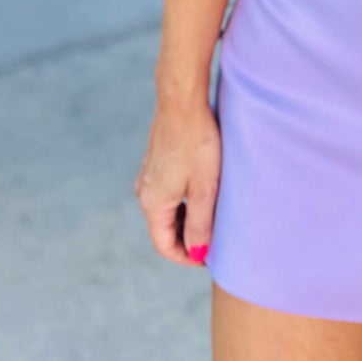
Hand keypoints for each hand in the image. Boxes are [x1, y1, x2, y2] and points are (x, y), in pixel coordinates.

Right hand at [134, 95, 221, 266]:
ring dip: (186, 220)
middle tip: (216, 240)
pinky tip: (203, 194)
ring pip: (166, 211)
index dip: (187, 257)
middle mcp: (144, 192)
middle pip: (164, 229)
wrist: (182, 101)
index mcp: (153, 203)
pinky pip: (167, 193)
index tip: (210, 259)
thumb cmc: (198, 144)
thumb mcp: (205, 189)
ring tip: (214, 218)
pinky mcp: (155, 163)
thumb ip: (200, 225)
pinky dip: (183, 202)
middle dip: (187, 240)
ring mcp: (148, 176)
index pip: (164, 245)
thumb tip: (197, 253)